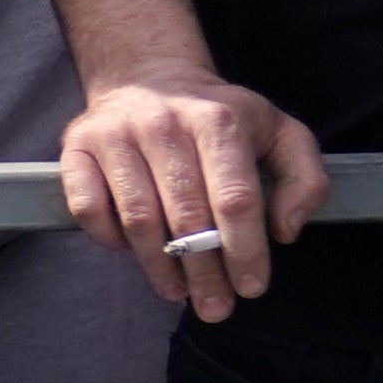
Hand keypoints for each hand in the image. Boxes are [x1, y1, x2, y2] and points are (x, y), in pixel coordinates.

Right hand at [56, 63, 330, 318]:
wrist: (146, 74)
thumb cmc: (218, 117)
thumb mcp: (279, 133)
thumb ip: (305, 179)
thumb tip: (284, 230)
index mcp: (218, 119)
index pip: (235, 198)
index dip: (245, 250)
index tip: (251, 288)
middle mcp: (164, 123)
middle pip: (187, 217)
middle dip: (205, 271)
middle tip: (214, 307)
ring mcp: (115, 134)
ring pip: (138, 218)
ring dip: (159, 265)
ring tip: (177, 291)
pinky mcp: (77, 147)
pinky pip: (89, 208)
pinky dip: (109, 238)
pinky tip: (132, 250)